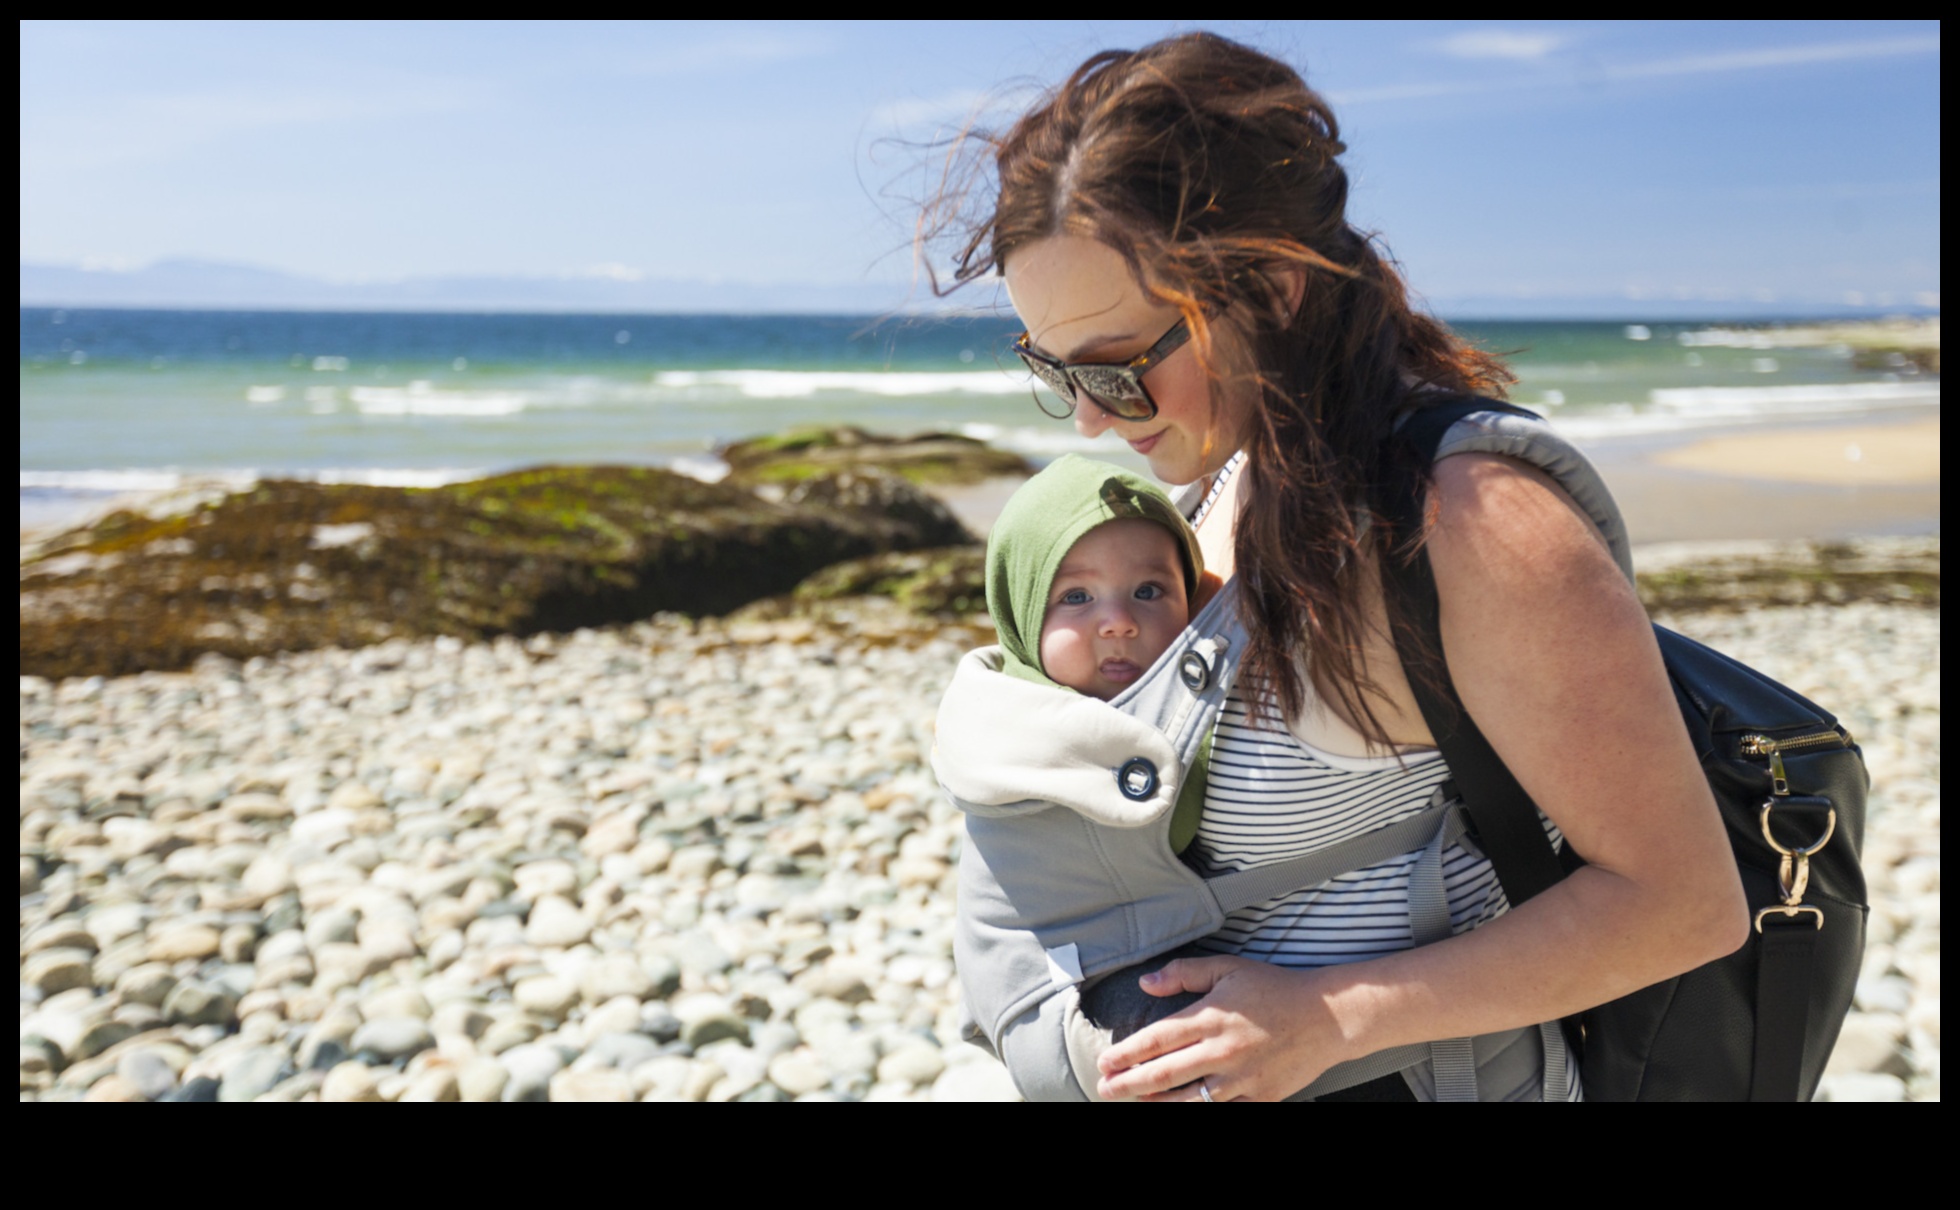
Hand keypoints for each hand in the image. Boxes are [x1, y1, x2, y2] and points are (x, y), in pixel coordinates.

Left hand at [1094, 954, 1347, 1101]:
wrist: (1327, 1017)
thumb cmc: (1275, 989)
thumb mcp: (1229, 968)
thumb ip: (1185, 972)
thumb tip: (1146, 981)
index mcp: (1211, 1017)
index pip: (1156, 1039)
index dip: (1126, 1054)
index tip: (1104, 1062)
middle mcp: (1222, 1051)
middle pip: (1163, 1073)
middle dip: (1128, 1084)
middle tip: (1105, 1089)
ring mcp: (1241, 1078)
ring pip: (1188, 1099)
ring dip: (1155, 1102)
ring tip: (1135, 1101)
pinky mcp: (1260, 1096)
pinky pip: (1221, 1110)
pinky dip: (1196, 1109)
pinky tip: (1178, 1106)